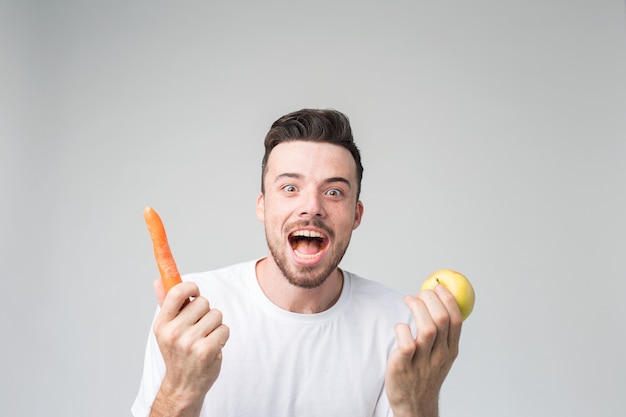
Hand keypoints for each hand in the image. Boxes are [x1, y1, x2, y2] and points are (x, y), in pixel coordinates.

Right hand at [150, 280, 229, 416]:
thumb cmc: (177, 353)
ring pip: (216, 315)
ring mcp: (190, 342)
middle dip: (205, 312)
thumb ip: (165, 303)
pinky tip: (212, 346)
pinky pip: (224, 329)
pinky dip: (222, 336)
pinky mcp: (206, 350)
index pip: (177, 292)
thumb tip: (158, 280)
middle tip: (198, 328)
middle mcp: (173, 332)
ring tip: (204, 338)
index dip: (191, 287)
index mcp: (162, 324)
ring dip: (215, 325)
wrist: (183, 385)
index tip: (195, 292)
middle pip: (203, 302)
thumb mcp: (166, 329)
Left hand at [385, 285, 461, 416]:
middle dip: (431, 300)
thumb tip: (438, 301)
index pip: (456, 320)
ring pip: (426, 329)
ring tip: (408, 300)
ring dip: (416, 308)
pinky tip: (400, 326)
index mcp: (450, 350)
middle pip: (441, 320)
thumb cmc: (425, 374)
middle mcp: (439, 356)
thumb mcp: (441, 355)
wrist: (414, 405)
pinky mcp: (403, 367)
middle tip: (420, 293)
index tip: (439, 287)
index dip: (448, 300)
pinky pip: (405, 343)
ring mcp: (422, 362)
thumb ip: (442, 333)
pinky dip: (402, 328)